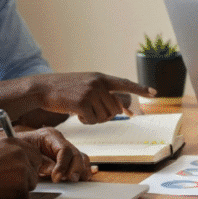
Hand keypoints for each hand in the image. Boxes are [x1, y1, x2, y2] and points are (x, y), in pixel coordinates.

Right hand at [0, 137, 39, 198]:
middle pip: (35, 169)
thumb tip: (23, 162)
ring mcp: (22, 169)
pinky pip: (24, 197)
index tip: (20, 172)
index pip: (34, 154)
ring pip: (30, 184)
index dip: (28, 165)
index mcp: (14, 142)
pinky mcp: (20, 186)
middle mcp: (21, 153)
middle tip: (7, 183)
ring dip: (18, 189)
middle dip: (26, 177)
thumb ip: (9, 154)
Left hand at [13, 127, 93, 182]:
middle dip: (74, 168)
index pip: (64, 149)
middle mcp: (60, 141)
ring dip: (80, 170)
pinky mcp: (67, 159)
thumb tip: (53, 171)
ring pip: (81, 158)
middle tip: (69, 180)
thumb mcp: (26, 152)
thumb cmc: (18, 147)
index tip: (57, 177)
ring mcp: (65, 149)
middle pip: (76, 154)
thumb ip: (40, 162)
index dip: (63, 164)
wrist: (13, 146)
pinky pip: (80, 163)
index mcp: (50, 135)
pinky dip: (82, 171)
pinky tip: (82, 179)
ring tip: (75, 180)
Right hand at [27, 72, 155, 123]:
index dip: (140, 88)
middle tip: (92, 113)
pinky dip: (86, 121)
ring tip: (81, 110)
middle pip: (115, 108)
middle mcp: (98, 83)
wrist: (43, 88)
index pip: (125, 83)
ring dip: (94, 119)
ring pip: (105, 116)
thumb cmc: (64, 89)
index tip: (154, 93)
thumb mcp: (86, 85)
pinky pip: (93, 120)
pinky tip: (76, 113)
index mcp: (100, 77)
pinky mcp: (82, 103)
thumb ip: (103, 93)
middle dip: (106, 115)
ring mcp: (90, 92)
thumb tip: (122, 108)